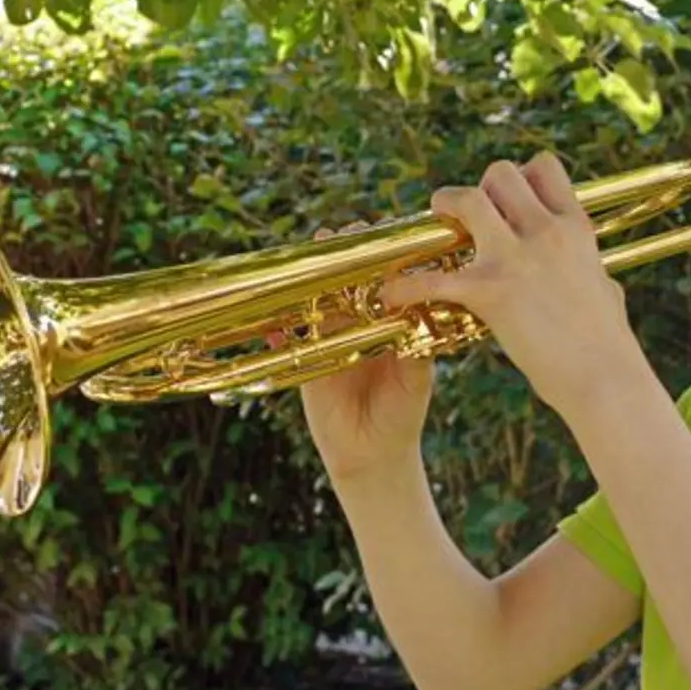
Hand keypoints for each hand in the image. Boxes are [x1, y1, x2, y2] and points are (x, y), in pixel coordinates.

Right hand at [288, 221, 433, 481]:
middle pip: (344, 283)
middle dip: (339, 257)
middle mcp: (358, 327)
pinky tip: (273, 322)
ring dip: (307, 283)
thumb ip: (416, 353)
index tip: (375, 235)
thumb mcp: (416, 382)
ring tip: (304, 264)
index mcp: (388, 325)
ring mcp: (330, 341)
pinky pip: (289, 340)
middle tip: (335, 235)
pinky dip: (278, 330)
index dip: (376, 257)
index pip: (381, 281)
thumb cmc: (402, 414)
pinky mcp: (307, 362)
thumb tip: (417, 321)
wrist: (373, 454)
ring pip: (316, 303)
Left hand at [378, 151, 643, 415]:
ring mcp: (517, 259)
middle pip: (500, 174)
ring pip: (468, 200)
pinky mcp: (490, 293)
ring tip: (434, 221)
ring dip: (445, 206)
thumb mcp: (605, 292)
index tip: (509, 199)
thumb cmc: (608, 346)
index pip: (543, 167)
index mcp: (575, 228)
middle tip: (469, 214)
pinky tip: (394, 296)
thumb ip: (591, 272)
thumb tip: (596, 276)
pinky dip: (407, 286)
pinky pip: (433, 279)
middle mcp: (546, 232)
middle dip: (480, 188)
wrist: (604, 380)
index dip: (521, 177)